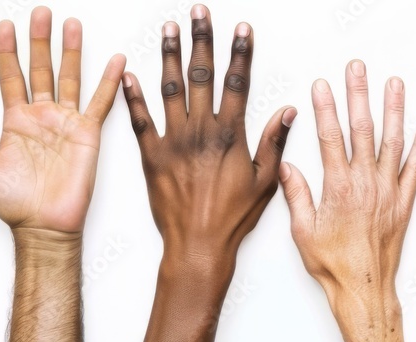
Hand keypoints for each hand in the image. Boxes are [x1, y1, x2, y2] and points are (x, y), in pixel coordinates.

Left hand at [0, 7, 124, 234]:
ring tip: (70, 24)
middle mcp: (41, 117)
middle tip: (40, 13)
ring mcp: (65, 123)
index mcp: (15, 121)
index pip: (9, 77)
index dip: (6, 51)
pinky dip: (108, 82)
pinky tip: (115, 61)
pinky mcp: (88, 135)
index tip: (4, 26)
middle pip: (40, 68)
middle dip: (39, 40)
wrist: (43, 227)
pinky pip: (100, 103)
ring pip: (69, 78)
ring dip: (70, 51)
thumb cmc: (15, 205)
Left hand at [122, 5, 294, 269]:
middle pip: (202, 76)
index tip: (241, 29)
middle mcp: (201, 132)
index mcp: (230, 136)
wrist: (198, 245)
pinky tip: (128, 74)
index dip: (240, 53)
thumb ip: (273, 143)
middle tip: (199, 13)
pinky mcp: (151, 156)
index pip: (237, 83)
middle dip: (202, 40)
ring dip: (170, 55)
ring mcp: (173, 141)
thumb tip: (286, 112)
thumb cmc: (231, 219)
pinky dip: (133, 96)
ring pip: (170, 89)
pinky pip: (139, 120)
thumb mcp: (264, 182)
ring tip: (169, 29)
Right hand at [280, 60, 415, 300]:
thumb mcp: (303, 231)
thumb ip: (297, 195)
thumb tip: (287, 166)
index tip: (322, 85)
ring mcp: (388, 191)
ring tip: (394, 83)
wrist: (364, 290)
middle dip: (359, 95)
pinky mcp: (404, 203)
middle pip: (362, 130)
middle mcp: (366, 184)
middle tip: (358, 69)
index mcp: (338, 188)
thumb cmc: (333, 266)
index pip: (330, 138)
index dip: (325, 108)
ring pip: (392, 141)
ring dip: (393, 109)